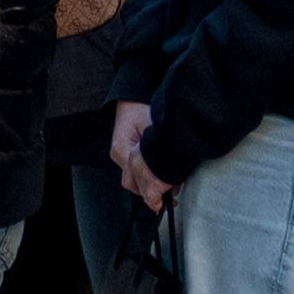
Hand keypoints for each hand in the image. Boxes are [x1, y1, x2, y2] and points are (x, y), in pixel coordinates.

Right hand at [110, 101, 168, 215]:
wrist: (132, 99)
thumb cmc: (142, 109)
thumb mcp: (154, 128)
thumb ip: (160, 150)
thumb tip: (174, 171)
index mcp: (121, 149)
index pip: (135, 179)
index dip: (153, 189)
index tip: (169, 194)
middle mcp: (118, 155)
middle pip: (133, 184)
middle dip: (152, 190)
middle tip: (174, 190)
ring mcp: (121, 155)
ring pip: (134, 180)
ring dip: (150, 183)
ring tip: (170, 182)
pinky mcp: (127, 154)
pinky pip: (136, 172)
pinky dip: (149, 175)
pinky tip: (163, 174)